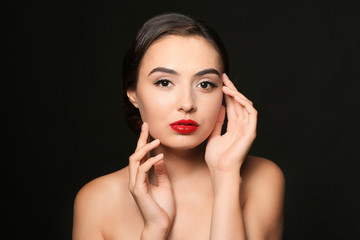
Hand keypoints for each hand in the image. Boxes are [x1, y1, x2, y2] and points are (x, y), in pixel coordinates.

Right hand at [128, 122, 174, 237]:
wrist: (160, 225)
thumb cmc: (162, 207)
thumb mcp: (164, 185)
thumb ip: (160, 172)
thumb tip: (160, 158)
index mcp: (140, 178)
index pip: (140, 156)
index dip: (143, 141)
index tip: (147, 128)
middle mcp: (135, 179)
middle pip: (134, 154)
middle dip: (140, 139)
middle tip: (146, 125)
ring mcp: (135, 184)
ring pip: (135, 160)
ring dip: (145, 149)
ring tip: (156, 140)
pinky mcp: (138, 190)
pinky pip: (142, 171)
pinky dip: (151, 162)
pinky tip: (160, 157)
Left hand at [205, 73, 256, 174]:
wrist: (220, 171)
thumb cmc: (216, 158)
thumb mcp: (213, 135)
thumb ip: (217, 123)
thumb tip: (217, 108)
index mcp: (234, 127)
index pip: (232, 106)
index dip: (227, 94)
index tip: (219, 83)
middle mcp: (242, 126)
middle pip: (239, 103)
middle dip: (232, 89)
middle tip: (224, 77)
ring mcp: (248, 128)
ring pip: (246, 105)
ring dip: (237, 94)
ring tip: (227, 86)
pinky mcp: (251, 132)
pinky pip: (252, 113)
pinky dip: (245, 103)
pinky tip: (235, 96)